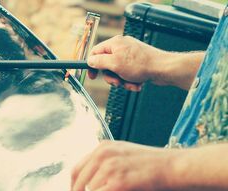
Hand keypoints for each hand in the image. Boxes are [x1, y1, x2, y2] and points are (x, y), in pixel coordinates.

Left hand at [70, 140, 177, 190]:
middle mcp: (102, 156)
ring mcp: (108, 170)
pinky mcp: (115, 186)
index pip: (76, 170)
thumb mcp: (123, 157)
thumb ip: (105, 167)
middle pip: (76, 185)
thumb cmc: (155, 168)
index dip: (77, 188)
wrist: (176, 170)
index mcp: (103, 148)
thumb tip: (89, 185)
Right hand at [87, 35, 204, 90]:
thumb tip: (90, 61)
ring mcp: (130, 56)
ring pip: (117, 73)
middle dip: (112, 77)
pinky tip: (138, 83)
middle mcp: (122, 47)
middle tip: (118, 81)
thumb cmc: (141, 64)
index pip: (96, 52)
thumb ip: (99, 61)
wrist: (163, 69)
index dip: (92, 65)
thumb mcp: (115, 63)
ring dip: (122, 81)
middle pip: (106, 65)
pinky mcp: (137, 64)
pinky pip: (127, 75)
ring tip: (131, 82)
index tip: (92, 76)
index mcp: (115, 43)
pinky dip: (131, 82)